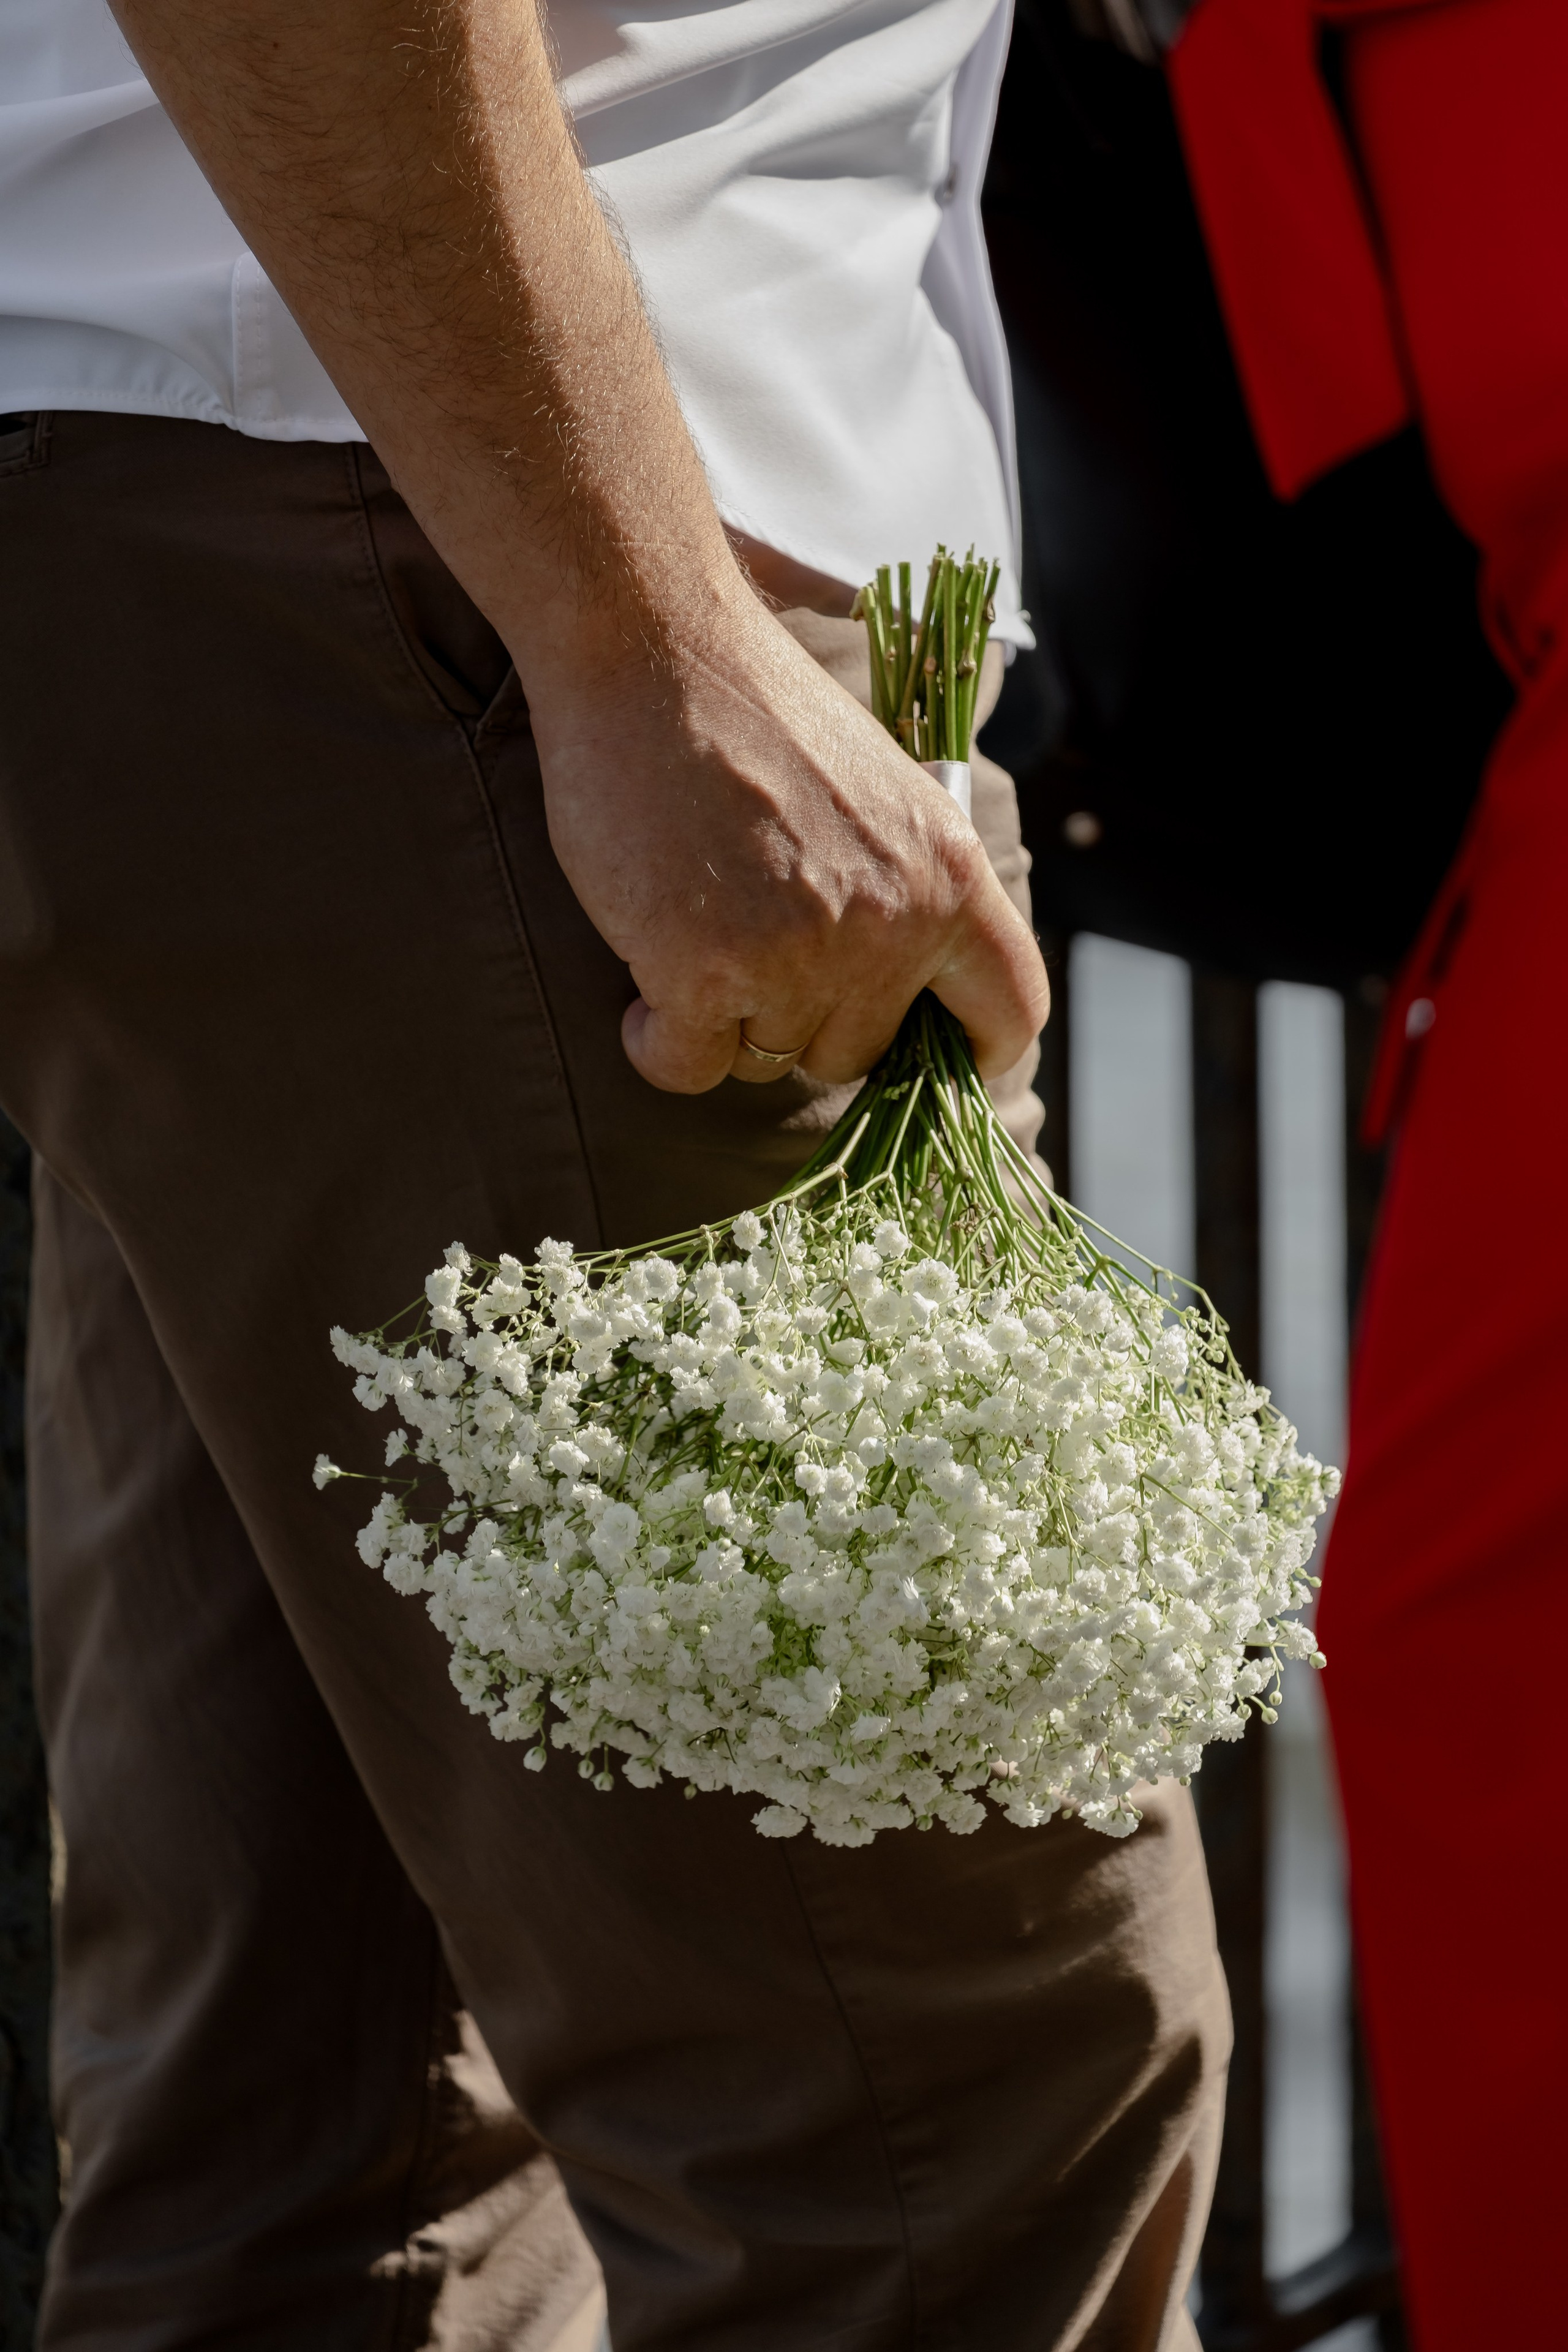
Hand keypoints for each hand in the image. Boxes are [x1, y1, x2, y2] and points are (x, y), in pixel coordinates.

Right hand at [530, 587, 1050, 1093]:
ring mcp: (799, 954)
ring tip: (693, 931)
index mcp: (952, 873)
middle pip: (857, 1052)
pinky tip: (646, 993)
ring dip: (724, 1019)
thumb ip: (910, 885)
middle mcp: (891, 924)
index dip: (976, 1055)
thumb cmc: (755, 714)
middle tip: (749, 943)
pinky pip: (686, 1068)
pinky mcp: (706, 974)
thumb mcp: (883, 791)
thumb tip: (908, 986)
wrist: (653, 650)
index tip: (940, 1064)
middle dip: (801, 1020)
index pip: (1011, 1010)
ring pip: (768, 1060)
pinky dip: (659, 1043)